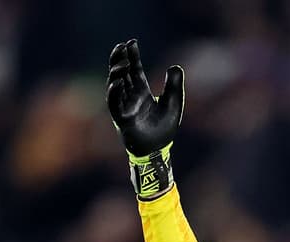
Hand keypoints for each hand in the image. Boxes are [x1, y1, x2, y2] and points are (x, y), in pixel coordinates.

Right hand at [106, 39, 183, 198]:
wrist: (159, 151)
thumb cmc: (164, 129)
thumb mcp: (173, 103)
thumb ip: (174, 85)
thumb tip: (176, 66)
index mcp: (142, 93)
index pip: (134, 70)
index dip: (132, 56)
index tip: (131, 42)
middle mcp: (131, 97)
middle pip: (121, 74)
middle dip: (119, 59)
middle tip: (121, 46)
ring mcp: (124, 107)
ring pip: (115, 85)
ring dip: (116, 72)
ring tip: (122, 61)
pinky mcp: (121, 119)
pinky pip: (114, 104)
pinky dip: (114, 92)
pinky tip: (117, 81)